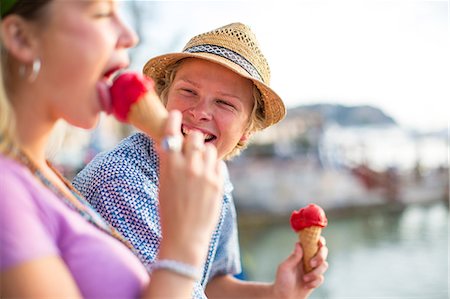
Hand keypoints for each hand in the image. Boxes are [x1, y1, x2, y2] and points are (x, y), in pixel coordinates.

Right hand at [157, 110, 222, 266]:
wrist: (186, 236)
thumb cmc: (169, 212)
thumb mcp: (164, 184)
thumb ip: (169, 163)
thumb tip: (169, 146)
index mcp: (169, 165)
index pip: (172, 132)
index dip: (174, 120)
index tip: (176, 114)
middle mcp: (188, 165)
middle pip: (195, 137)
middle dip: (193, 140)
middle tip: (191, 150)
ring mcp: (205, 173)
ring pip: (210, 148)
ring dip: (205, 153)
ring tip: (201, 166)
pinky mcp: (219, 182)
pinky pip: (220, 163)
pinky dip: (215, 166)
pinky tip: (209, 177)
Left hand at [271, 237, 328, 298]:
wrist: (284, 296)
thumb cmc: (282, 280)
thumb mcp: (285, 267)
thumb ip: (293, 257)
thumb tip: (299, 244)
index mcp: (301, 253)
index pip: (312, 242)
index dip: (318, 240)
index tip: (319, 243)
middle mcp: (308, 259)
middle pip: (323, 251)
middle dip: (320, 257)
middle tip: (311, 264)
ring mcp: (313, 269)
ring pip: (324, 265)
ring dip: (315, 273)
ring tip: (304, 279)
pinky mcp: (315, 279)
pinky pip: (321, 278)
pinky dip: (314, 282)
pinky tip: (306, 285)